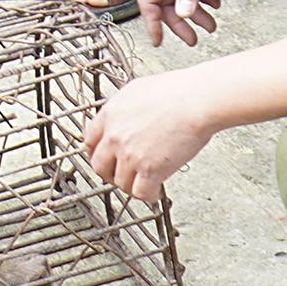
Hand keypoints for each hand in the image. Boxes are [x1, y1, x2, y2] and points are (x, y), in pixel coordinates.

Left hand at [82, 75, 217, 205]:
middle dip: (110, 173)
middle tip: (121, 174)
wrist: (196, 100)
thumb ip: (125, 109)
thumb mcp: (138, 90)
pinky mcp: (150, 169)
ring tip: (143, 182)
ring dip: (131, 185)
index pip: (90, 141)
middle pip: (99, 166)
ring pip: (120, 182)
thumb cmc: (177, 91)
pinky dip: (149, 195)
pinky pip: (140, 192)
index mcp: (110, 114)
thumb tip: (126, 118)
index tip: (105, 157)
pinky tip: (156, 191)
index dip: (97, 153)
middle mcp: (115, 135)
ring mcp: (130, 154)